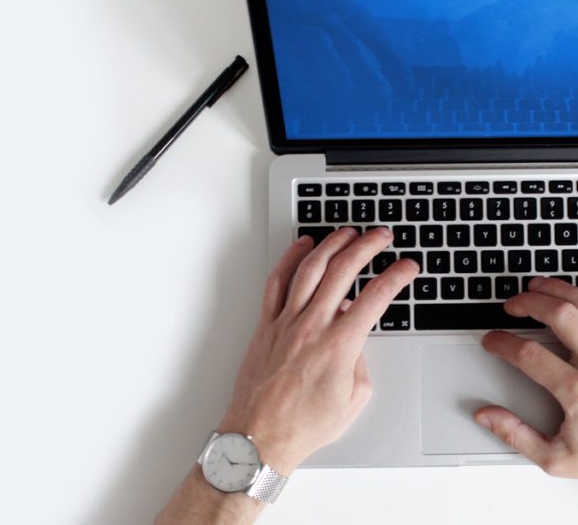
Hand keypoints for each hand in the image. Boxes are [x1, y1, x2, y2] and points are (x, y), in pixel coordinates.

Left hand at [217, 227, 418, 474]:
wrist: (260, 435)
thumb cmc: (304, 425)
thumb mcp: (354, 399)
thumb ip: (361, 361)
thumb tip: (357, 337)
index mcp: (340, 345)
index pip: (376, 297)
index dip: (396, 276)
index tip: (407, 267)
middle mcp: (312, 326)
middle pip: (343, 271)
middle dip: (367, 246)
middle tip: (381, 236)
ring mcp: (285, 322)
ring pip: (309, 269)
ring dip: (331, 244)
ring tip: (347, 232)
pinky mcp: (265, 325)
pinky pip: (276, 282)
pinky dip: (289, 259)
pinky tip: (301, 247)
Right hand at [475, 276, 577, 477]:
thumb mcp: (558, 459)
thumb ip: (517, 436)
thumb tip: (486, 416)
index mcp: (577, 392)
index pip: (528, 354)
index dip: (502, 342)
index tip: (492, 340)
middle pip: (560, 315)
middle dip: (528, 303)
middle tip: (512, 305)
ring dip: (558, 290)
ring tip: (538, 287)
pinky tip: (574, 298)